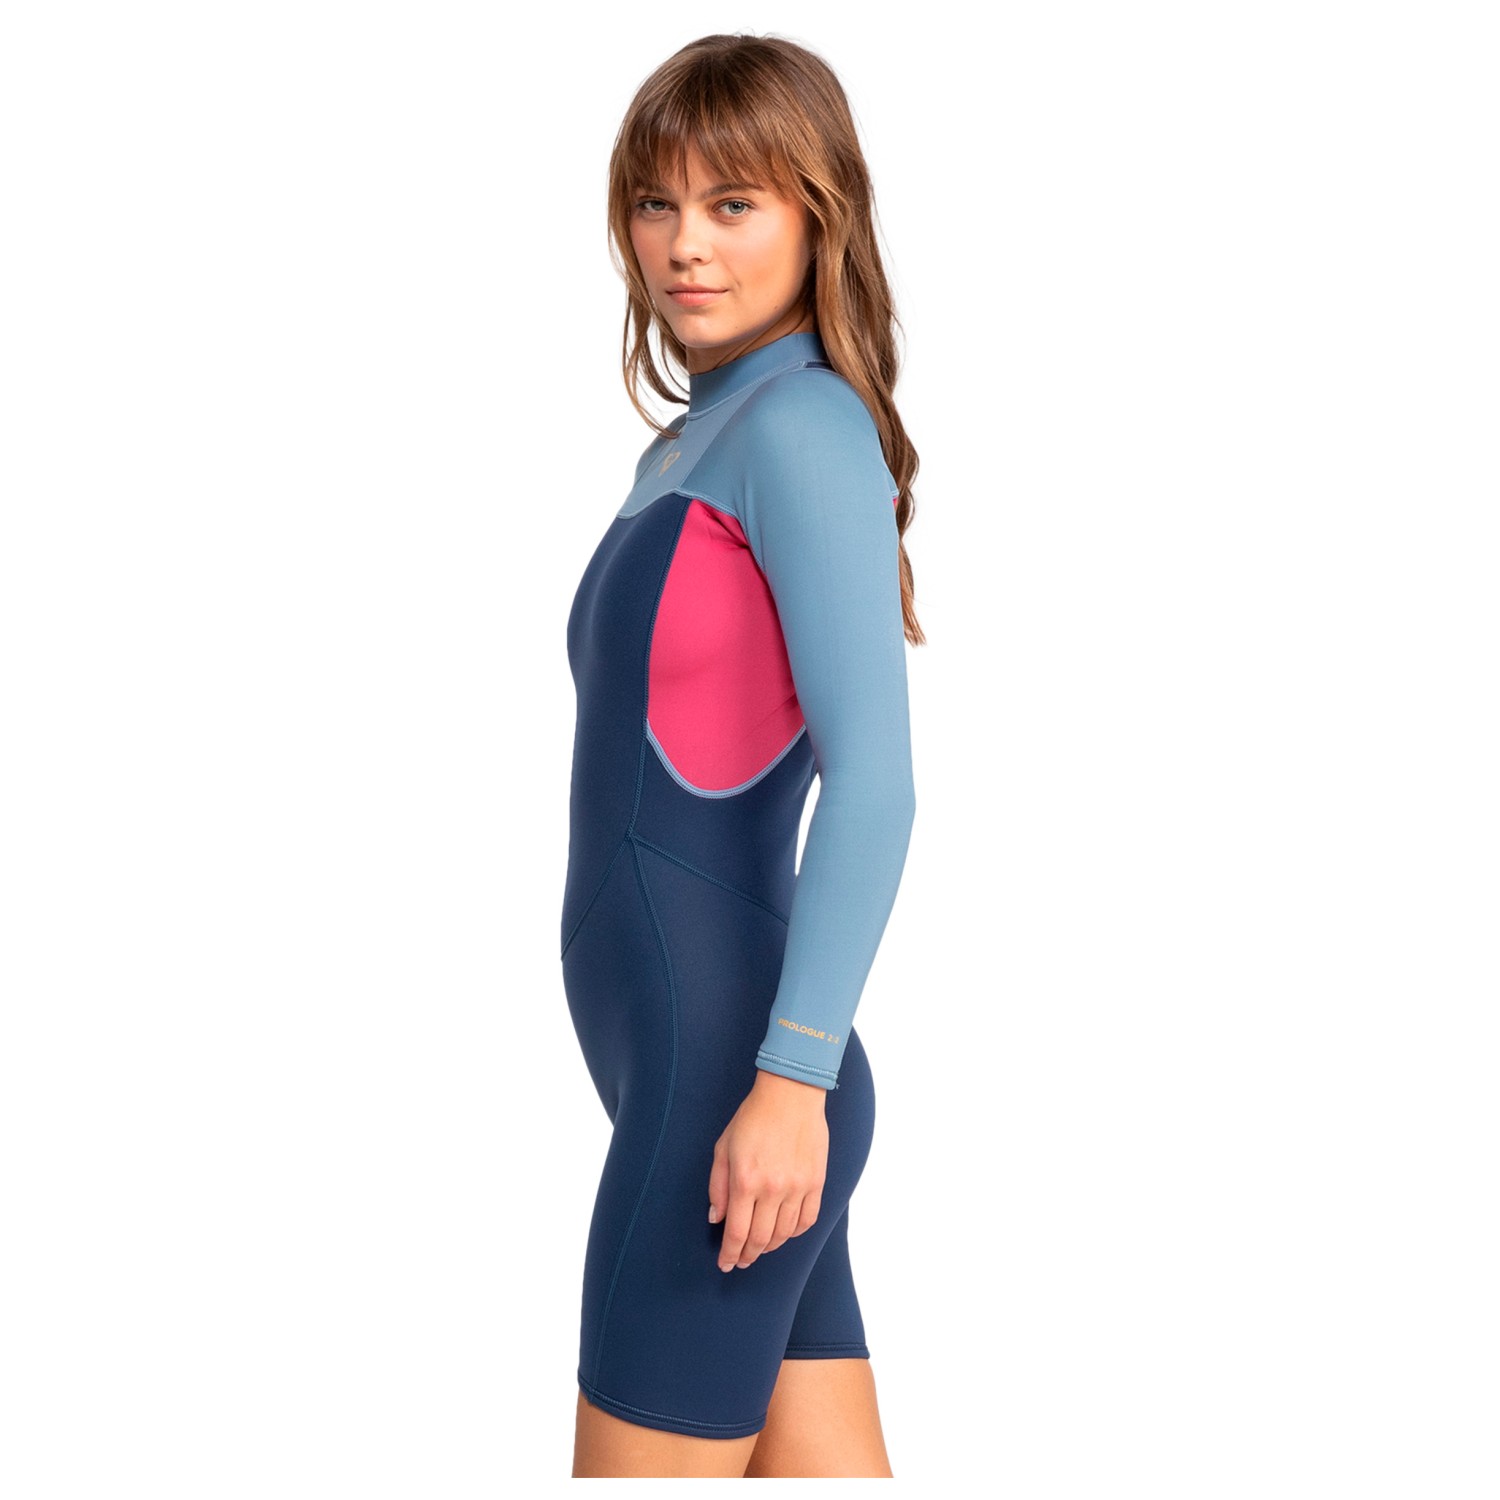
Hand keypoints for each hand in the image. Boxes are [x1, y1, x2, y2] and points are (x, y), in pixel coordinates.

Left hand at [708, 1070, 828, 1271]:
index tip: (725, 1264)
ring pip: (784, 1234)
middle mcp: (773, 1188)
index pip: (737, 1232)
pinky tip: (784, 1231)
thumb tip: (717, 1218)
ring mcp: (798, 1187)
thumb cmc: (752, 1117)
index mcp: (746, 1180)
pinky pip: (807, 1220)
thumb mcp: (723, 1147)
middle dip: (748, 1255)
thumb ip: (718, 1186)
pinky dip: (794, 1232)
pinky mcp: (816, 1182)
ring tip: (760, 1247)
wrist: (790, 1094)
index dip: (730, 1254)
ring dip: (770, 1247)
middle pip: (760, 1239)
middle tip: (741, 1260)